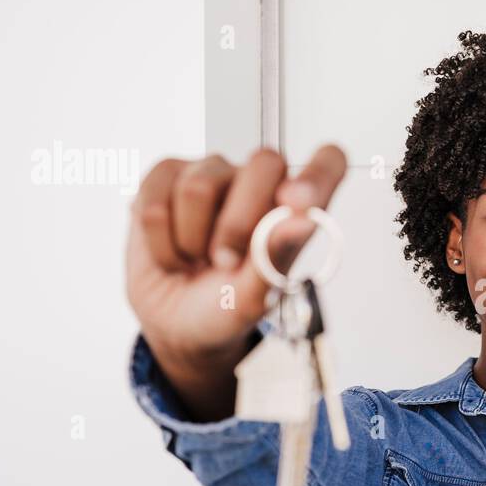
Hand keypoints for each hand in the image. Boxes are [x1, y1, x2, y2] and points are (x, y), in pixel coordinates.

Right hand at [125, 144, 347, 416]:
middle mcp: (260, 181)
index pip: (329, 162)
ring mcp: (213, 172)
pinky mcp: (168, 174)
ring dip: (190, 242)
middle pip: (264, 162)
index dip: (318, 172)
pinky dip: (159, 243)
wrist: (175, 322)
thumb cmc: (225, 307)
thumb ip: (276, 255)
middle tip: (225, 262)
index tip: (295, 202)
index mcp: (296, 208)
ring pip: (198, 188)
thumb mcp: (255, 297)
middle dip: (237, 224)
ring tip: (196, 260)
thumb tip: (301, 219)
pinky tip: (171, 253)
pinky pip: (155, 201)